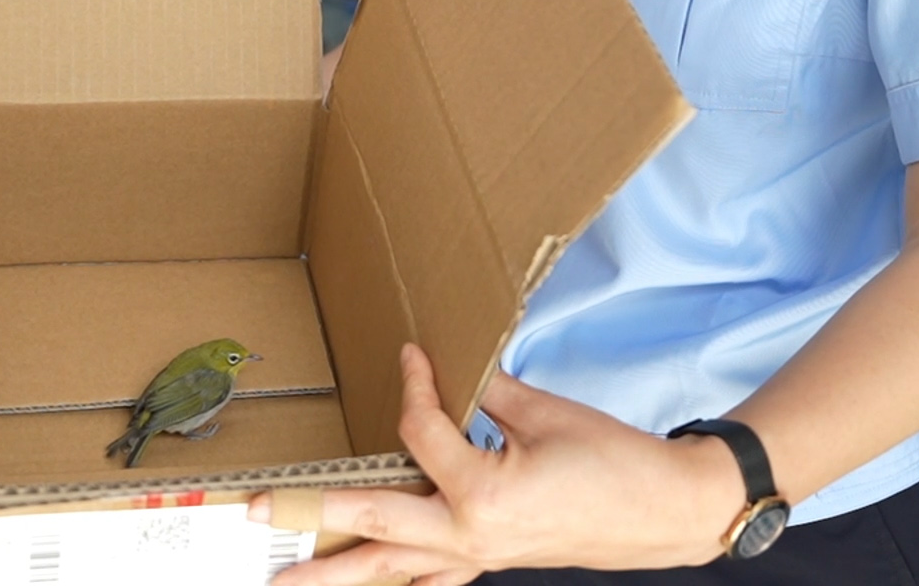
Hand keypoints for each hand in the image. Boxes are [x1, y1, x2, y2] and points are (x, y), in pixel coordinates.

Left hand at [250, 345, 746, 584]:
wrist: (666, 510)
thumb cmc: (614, 460)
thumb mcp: (546, 412)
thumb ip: (487, 392)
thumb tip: (448, 374)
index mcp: (482, 493)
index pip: (419, 432)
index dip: (411, 386)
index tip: (406, 356)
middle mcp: (469, 535)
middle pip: (373, 525)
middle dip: (310, 518)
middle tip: (252, 517)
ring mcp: (478, 555)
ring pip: (393, 568)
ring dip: (338, 572)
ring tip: (285, 579)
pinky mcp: (491, 560)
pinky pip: (432, 575)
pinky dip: (398, 576)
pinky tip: (373, 578)